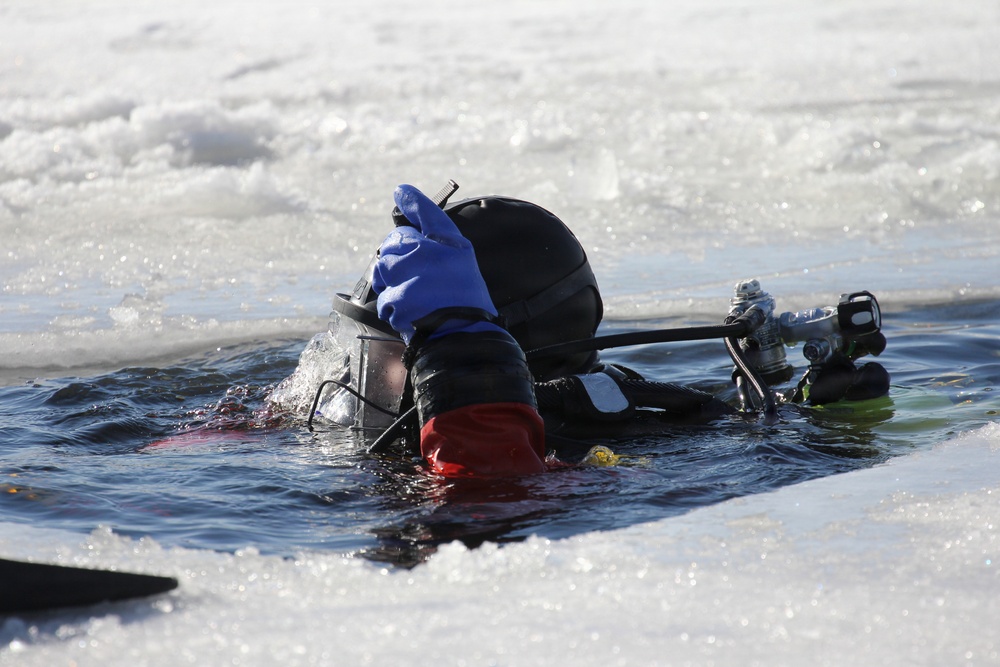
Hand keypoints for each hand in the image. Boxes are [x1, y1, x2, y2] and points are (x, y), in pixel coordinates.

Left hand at [371, 184, 499, 344]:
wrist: (465, 336)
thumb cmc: (465, 296)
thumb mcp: (461, 255)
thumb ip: (433, 227)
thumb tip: (402, 193)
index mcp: (446, 243)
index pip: (424, 213)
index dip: (412, 200)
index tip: (401, 192)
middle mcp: (426, 255)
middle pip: (392, 245)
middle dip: (398, 260)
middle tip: (418, 277)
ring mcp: (409, 278)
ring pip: (383, 271)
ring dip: (392, 284)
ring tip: (417, 297)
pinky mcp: (398, 301)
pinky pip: (384, 299)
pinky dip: (394, 308)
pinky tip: (413, 312)